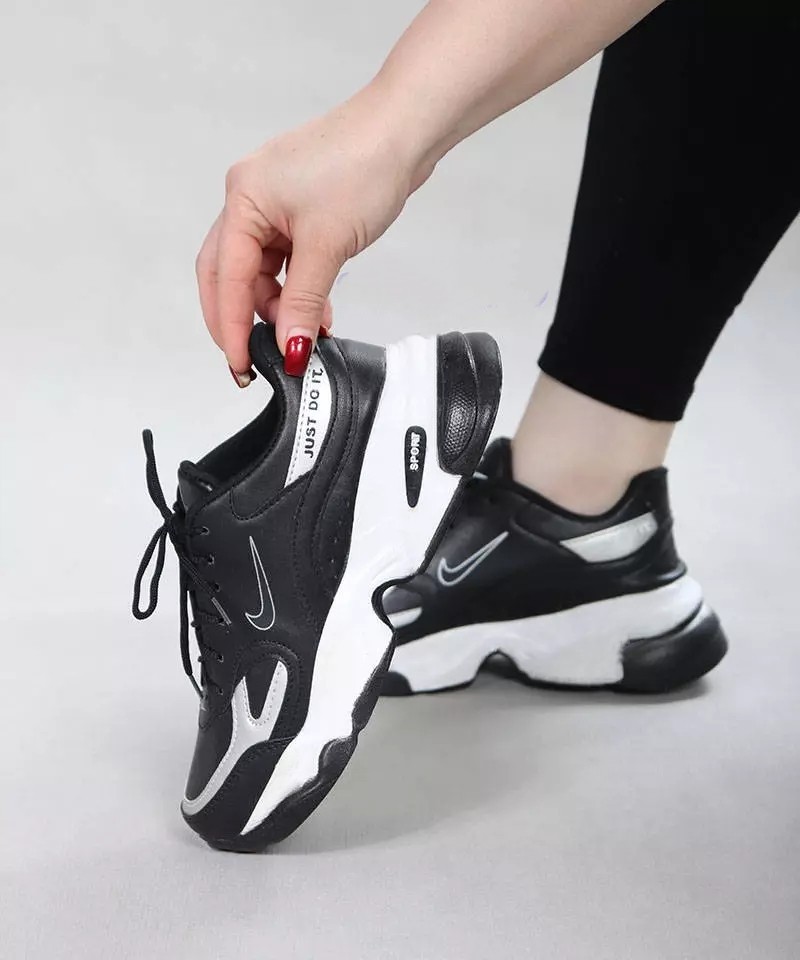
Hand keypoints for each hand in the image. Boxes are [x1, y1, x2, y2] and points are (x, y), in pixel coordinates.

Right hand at [196, 86, 430, 380]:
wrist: (404, 130)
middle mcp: (249, 199)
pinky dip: (297, 288)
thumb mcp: (327, 245)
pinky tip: (318, 310)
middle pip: (229, 275)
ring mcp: (275, 204)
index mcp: (243, 200)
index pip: (225, 278)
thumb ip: (302, 301)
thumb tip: (290, 346)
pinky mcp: (300, 210)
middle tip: (254, 359)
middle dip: (241, 320)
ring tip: (305, 333)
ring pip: (260, 270)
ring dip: (278, 306)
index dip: (231, 328)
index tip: (241, 366)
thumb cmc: (363, 165)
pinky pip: (286, 260)